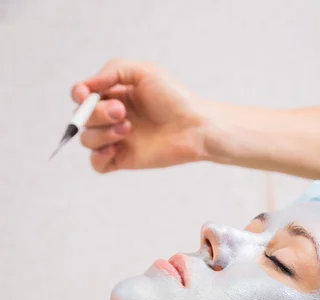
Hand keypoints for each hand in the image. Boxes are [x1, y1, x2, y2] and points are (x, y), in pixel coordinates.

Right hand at [71, 60, 207, 173]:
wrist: (195, 127)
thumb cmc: (174, 97)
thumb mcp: (143, 72)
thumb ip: (112, 71)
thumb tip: (86, 87)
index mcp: (115, 94)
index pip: (83, 96)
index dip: (79, 95)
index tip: (84, 95)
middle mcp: (113, 117)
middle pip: (84, 118)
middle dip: (98, 113)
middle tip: (122, 112)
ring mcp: (117, 140)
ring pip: (88, 140)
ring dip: (102, 133)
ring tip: (128, 129)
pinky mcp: (124, 160)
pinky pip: (97, 164)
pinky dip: (98, 157)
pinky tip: (114, 149)